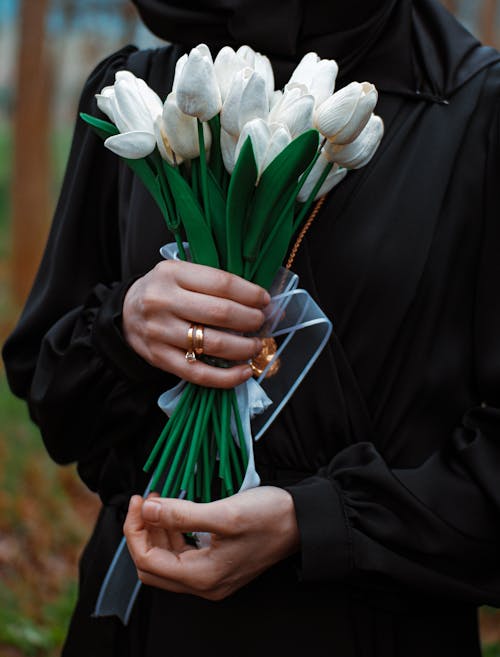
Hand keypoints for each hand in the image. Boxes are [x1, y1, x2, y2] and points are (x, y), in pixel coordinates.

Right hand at [122, 260, 269, 387]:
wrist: (124, 315)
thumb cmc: (163, 291)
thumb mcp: (181, 273)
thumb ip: (214, 284)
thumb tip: (263, 302)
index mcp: (172, 273)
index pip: (221, 283)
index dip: (250, 294)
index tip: (265, 301)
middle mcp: (163, 301)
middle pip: (220, 313)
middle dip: (250, 320)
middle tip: (262, 323)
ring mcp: (160, 332)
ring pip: (213, 344)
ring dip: (244, 348)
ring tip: (256, 346)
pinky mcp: (160, 358)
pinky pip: (199, 373)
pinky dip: (227, 377)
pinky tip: (244, 372)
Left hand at [123, 487, 299, 600]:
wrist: (303, 522)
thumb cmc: (270, 517)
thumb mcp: (224, 512)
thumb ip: (182, 513)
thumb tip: (148, 510)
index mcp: (203, 577)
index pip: (148, 560)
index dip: (136, 530)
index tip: (140, 501)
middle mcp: (205, 584)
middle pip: (153, 566)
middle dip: (142, 533)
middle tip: (145, 502)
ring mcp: (212, 575)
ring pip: (167, 559)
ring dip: (157, 531)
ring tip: (159, 502)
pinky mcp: (218, 563)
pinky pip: (183, 554)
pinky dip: (173, 533)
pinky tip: (174, 512)